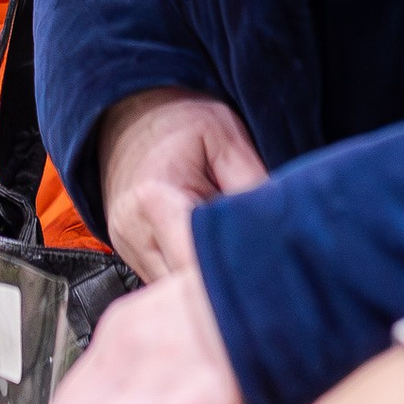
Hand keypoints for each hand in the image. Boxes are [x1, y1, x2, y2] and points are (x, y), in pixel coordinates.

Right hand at [100, 89, 269, 283]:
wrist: (129, 111)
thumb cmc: (177, 119)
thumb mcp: (224, 136)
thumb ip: (251, 183)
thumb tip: (278, 230)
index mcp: (156, 200)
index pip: (196, 263)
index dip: (234, 275)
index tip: (268, 275)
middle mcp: (132, 232)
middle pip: (182, 290)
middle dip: (221, 287)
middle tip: (261, 272)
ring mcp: (126, 246)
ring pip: (171, 293)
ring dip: (203, 284)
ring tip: (233, 260)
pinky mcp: (128, 252)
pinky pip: (164, 281)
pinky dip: (189, 276)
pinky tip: (210, 257)